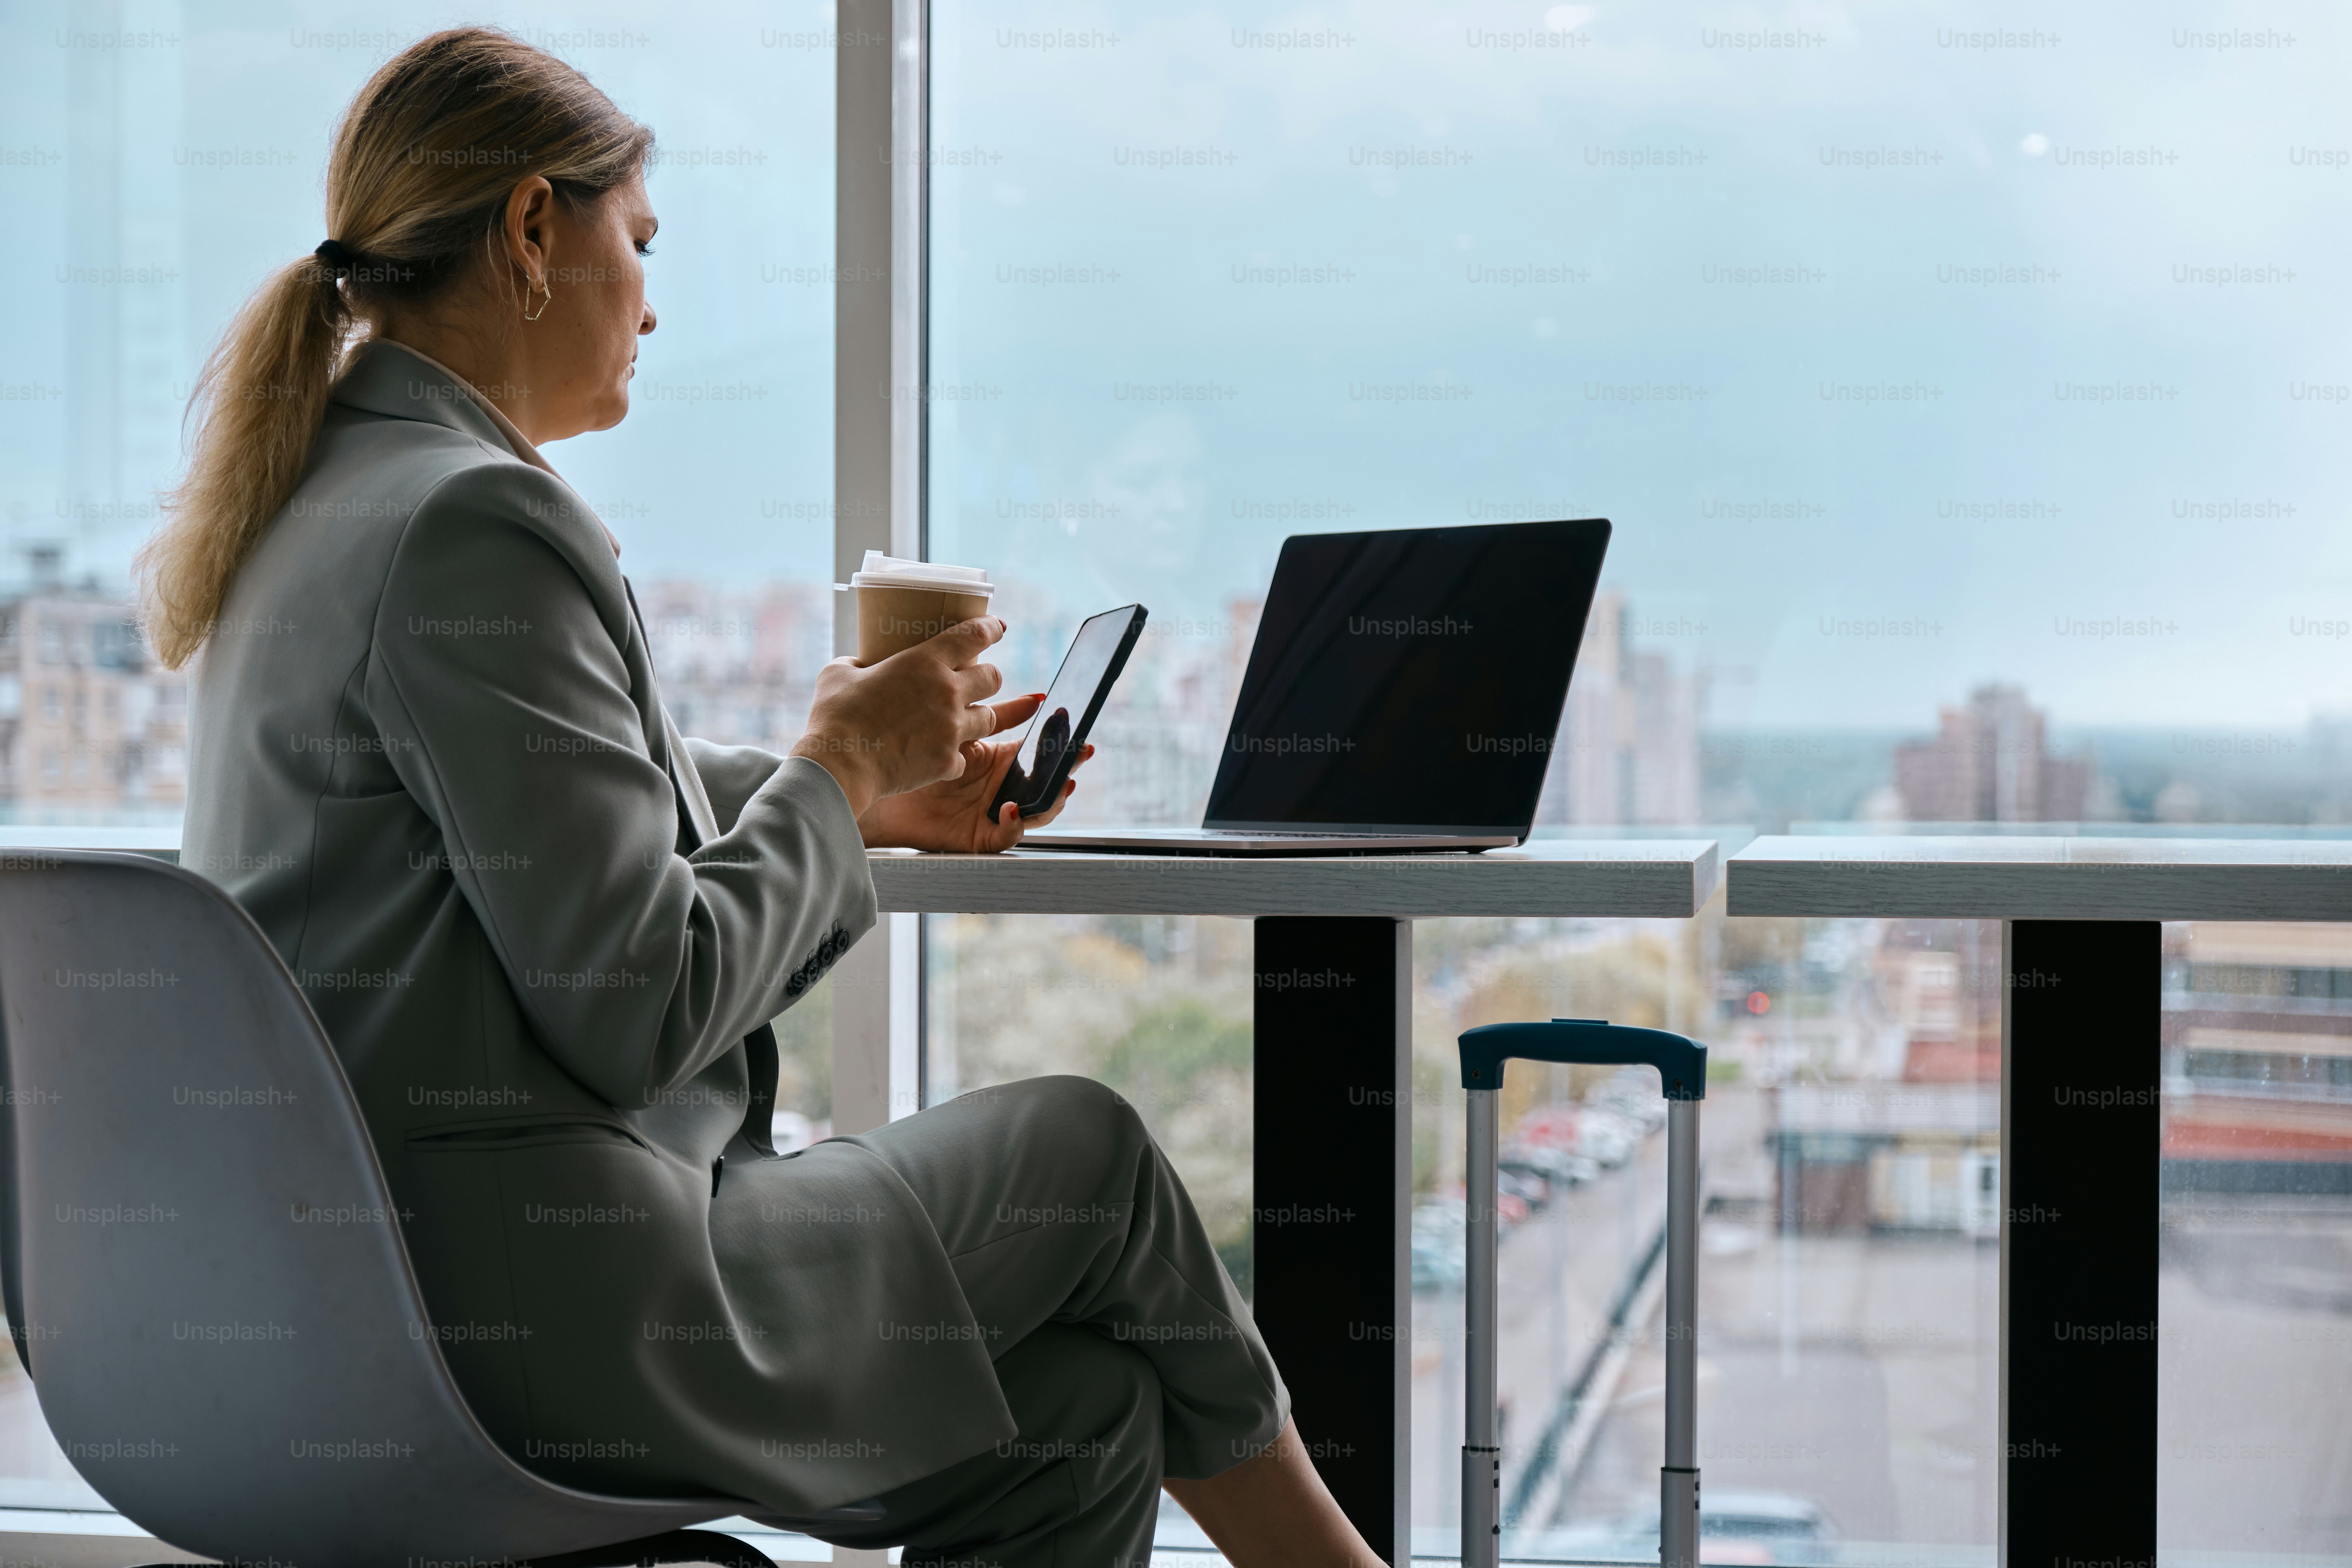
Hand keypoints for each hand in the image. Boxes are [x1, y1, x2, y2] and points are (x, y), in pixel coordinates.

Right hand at [788, 618, 1006, 816]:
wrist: (838, 766)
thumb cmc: (835, 715)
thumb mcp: (839, 673)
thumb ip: (858, 663)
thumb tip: (861, 666)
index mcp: (924, 662)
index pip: (973, 636)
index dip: (989, 629)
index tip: (996, 628)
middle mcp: (947, 693)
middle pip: (993, 678)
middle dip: (988, 677)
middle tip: (976, 678)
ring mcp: (951, 729)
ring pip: (989, 718)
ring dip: (977, 716)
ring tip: (960, 719)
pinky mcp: (947, 762)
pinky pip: (962, 757)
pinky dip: (950, 757)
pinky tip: (934, 756)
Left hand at [858, 691, 1094, 852]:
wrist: (859, 790)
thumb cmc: (879, 750)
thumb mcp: (912, 713)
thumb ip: (927, 684)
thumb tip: (932, 646)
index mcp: (982, 748)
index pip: (1022, 735)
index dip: (1044, 722)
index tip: (1060, 705)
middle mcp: (992, 780)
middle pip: (1042, 770)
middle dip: (1065, 757)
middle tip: (1081, 744)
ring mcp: (989, 807)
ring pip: (1037, 806)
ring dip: (1055, 795)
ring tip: (1068, 781)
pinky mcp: (977, 835)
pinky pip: (1005, 836)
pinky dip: (1013, 826)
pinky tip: (1011, 810)